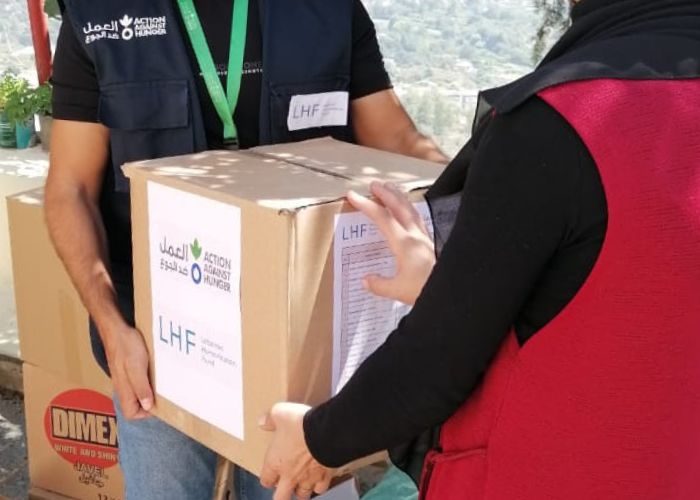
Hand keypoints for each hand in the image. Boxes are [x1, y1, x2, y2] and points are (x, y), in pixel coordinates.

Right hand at [104, 323, 153, 419]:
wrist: (116, 329)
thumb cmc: (126, 346)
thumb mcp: (136, 368)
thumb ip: (141, 388)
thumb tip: (148, 406)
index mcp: (124, 389)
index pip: (131, 413)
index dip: (145, 414)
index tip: (159, 405)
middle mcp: (123, 386)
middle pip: (135, 405)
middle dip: (149, 404)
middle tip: (163, 396)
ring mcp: (125, 377)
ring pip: (137, 393)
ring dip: (149, 393)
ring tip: (162, 386)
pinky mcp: (128, 369)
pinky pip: (138, 382)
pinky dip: (147, 382)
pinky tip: (155, 374)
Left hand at [259, 403, 333, 499]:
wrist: (327, 432)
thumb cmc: (301, 425)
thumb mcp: (280, 413)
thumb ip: (270, 418)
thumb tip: (263, 421)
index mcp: (275, 462)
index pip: (266, 479)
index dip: (267, 478)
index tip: (269, 474)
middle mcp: (290, 475)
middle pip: (281, 497)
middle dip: (281, 495)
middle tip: (283, 488)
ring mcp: (308, 478)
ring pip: (302, 495)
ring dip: (301, 491)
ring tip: (302, 485)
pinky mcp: (325, 476)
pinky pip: (321, 488)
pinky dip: (320, 485)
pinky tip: (321, 478)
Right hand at [347, 181, 435, 304]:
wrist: (454, 291)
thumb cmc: (426, 291)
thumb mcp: (398, 291)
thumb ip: (379, 284)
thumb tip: (366, 280)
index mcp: (404, 244)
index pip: (382, 218)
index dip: (366, 205)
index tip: (353, 195)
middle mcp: (416, 236)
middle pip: (400, 207)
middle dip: (386, 193)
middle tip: (374, 184)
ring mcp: (425, 239)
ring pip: (411, 210)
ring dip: (400, 198)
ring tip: (392, 189)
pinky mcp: (431, 245)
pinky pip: (419, 220)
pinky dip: (411, 210)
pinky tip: (409, 213)